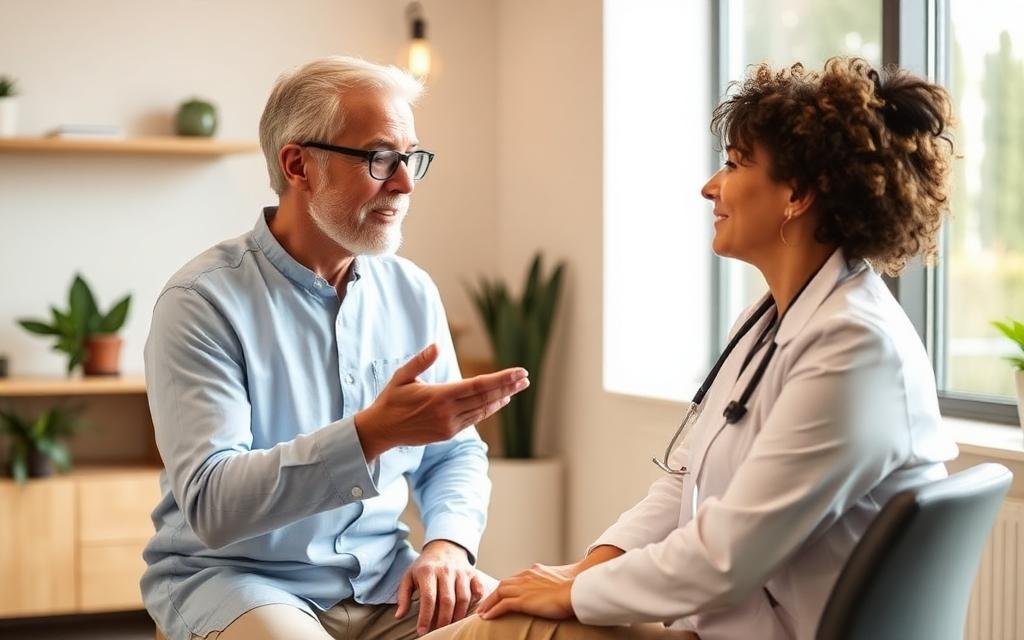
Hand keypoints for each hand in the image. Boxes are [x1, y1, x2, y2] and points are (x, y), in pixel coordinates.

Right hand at [355, 344, 528, 459]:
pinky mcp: (448, 433)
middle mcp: (448, 413)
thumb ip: (420, 361)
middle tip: (525, 378)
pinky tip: (499, 401)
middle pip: (485, 397)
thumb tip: (436, 346)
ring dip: (502, 398)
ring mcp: (449, 425)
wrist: (381, 430)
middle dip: (508, 387)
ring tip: (518, 387)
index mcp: (439, 396)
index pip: (478, 386)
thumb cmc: (391, 399)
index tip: (518, 372)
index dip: (501, 379)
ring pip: (482, 410)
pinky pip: (474, 419)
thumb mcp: (402, 376)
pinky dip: (489, 409)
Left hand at [395, 540, 486, 634]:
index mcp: (428, 571)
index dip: (425, 617)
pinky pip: (478, 589)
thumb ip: (403, 596)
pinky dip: (475, 601)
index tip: (422, 631)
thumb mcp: (409, 576)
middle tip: (438, 631)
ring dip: (457, 615)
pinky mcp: (473, 573)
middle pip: (447, 600)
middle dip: (443, 620)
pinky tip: (467, 609)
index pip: (428, 598)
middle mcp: (446, 570)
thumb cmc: (425, 566)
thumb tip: (399, 616)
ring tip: (450, 625)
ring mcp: (461, 571)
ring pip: (463, 598)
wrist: (443, 547)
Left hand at [475, 562, 575, 620]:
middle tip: (485, 605)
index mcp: (535, 571)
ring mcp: (524, 588)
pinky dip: (493, 610)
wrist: (576, 590)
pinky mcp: (524, 600)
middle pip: (503, 584)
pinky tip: (486, 618)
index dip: (505, 588)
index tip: (500, 595)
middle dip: (493, 595)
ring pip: (499, 593)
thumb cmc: (574, 587)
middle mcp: (526, 576)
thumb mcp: (560, 581)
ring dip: (489, 603)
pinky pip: (503, 605)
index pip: (514, 579)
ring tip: (482, 613)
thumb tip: (555, 590)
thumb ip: (552, 583)